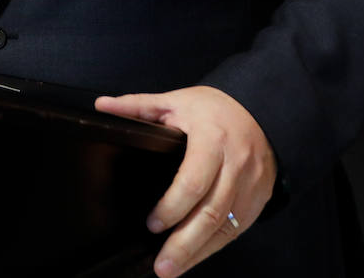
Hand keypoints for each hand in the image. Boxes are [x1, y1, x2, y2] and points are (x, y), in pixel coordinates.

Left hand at [95, 86, 275, 276]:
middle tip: (161, 266)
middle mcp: (236, 164)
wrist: (260, 113)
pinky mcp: (258, 201)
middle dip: (184, 244)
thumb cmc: (214, 109)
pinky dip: (212, 247)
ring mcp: (250, 185)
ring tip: (171, 268)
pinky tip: (193, 257)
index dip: (172, 206)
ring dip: (197, 252)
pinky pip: (235, 230)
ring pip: (225, 227)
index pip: (194, 180)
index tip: (151, 224)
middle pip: (211, 212)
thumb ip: (138, 106)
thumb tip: (103, 106)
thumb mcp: (175, 101)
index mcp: (213, 138)